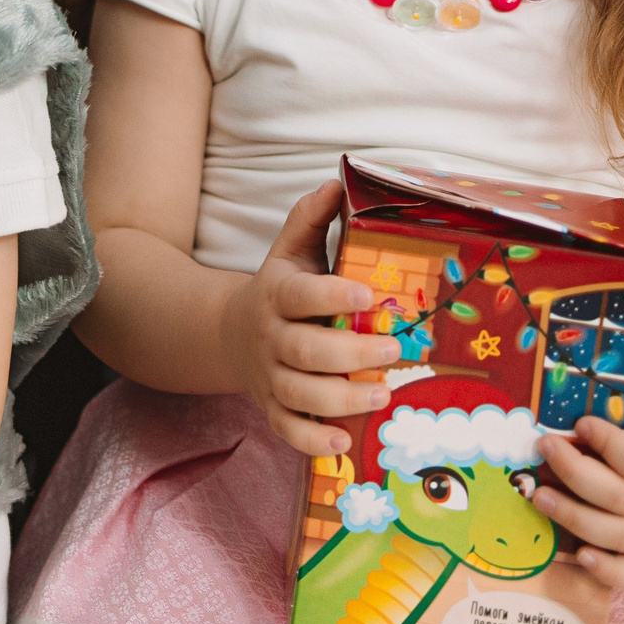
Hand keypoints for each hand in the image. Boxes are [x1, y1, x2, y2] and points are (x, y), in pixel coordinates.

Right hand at [220, 180, 399, 456]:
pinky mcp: (271, 407)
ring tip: (381, 394)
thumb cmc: (280, 290)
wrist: (229, 333)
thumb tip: (338, 182)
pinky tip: (342, 441)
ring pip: (299, 393)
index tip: (368, 296)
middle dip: (350, 353)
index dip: (332, 296)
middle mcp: (271, 338)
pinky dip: (312, 441)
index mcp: (278, 294)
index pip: (301, 295)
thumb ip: (311, 218)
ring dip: (340, 398)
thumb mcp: (290, 250)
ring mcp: (269, 376)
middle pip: (305, 351)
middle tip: (393, 349)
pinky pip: (287, 430)